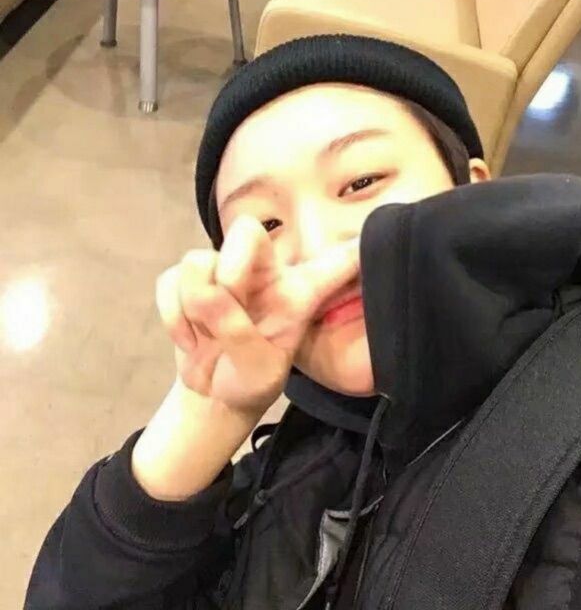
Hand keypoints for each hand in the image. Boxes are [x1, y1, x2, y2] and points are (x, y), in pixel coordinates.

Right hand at [156, 215, 359, 418]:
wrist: (215, 393)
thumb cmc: (251, 378)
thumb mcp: (258, 371)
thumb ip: (239, 334)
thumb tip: (208, 294)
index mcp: (297, 293)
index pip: (330, 263)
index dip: (349, 251)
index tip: (369, 242)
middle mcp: (263, 274)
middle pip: (246, 230)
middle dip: (230, 268)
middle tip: (228, 305)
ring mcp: (223, 275)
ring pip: (198, 260)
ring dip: (194, 305)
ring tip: (206, 336)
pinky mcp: (187, 283)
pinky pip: (169, 281)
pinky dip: (172, 316)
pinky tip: (189, 339)